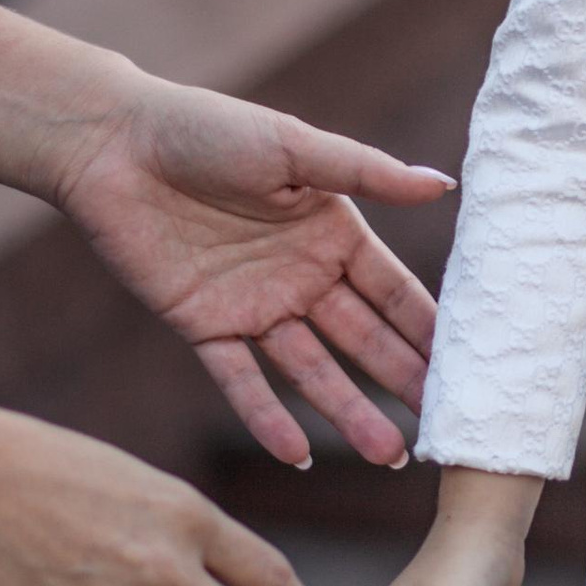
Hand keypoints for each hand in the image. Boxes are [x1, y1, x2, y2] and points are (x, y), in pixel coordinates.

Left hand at [54, 78, 452, 470]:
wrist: (111, 145)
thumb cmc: (205, 129)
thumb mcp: (293, 147)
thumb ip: (366, 173)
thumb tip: (444, 186)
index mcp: (331, 232)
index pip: (393, 292)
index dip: (430, 329)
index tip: (474, 369)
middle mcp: (301, 276)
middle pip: (363, 340)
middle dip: (403, 382)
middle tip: (445, 427)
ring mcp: (254, 306)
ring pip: (311, 370)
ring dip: (348, 412)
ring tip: (389, 456)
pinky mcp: (203, 327)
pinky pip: (241, 381)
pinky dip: (267, 418)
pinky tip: (297, 455)